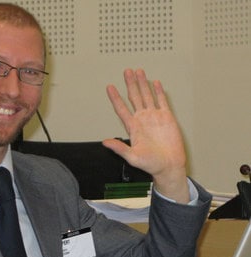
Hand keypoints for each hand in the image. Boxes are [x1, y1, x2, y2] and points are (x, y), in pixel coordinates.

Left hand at [103, 69, 189, 202]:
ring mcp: (154, 117)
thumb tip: (105, 142)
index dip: (115, 98)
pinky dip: (158, 91)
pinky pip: (162, 101)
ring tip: (138, 72)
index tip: (109, 87)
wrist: (169, 166)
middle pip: (134, 98)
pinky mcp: (167, 118)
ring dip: (142, 84)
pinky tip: (154, 82)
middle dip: (130, 84)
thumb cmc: (151, 164)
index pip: (121, 109)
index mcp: (133, 127)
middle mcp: (142, 120)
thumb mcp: (132, 158)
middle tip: (126, 71)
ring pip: (147, 96)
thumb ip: (119, 148)